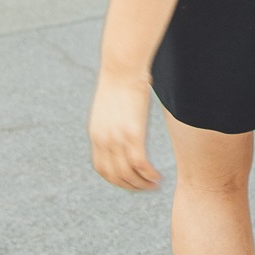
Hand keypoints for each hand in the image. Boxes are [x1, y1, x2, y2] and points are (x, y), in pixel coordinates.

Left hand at [88, 66, 160, 191]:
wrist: (122, 67)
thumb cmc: (119, 81)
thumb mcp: (109, 106)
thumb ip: (112, 121)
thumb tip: (121, 124)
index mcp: (96, 135)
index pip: (102, 169)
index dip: (116, 180)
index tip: (130, 182)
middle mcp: (104, 140)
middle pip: (115, 176)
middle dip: (131, 187)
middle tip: (146, 188)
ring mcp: (117, 138)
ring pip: (128, 174)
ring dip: (142, 184)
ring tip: (154, 185)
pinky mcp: (133, 133)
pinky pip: (140, 164)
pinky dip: (148, 175)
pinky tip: (158, 176)